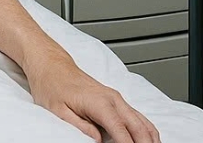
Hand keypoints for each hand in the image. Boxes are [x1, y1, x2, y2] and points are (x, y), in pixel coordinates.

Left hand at [24, 49, 160, 142]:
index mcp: (99, 103)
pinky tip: (147, 140)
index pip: (122, 132)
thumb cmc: (52, 86)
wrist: (52, 66)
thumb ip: (80, 127)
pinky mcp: (115, 99)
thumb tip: (97, 140)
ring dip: (150, 139)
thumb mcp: (58, 111)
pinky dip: (146, 130)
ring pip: (143, 122)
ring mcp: (116, 99)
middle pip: (139, 128)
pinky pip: (138, 117)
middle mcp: (113, 99)